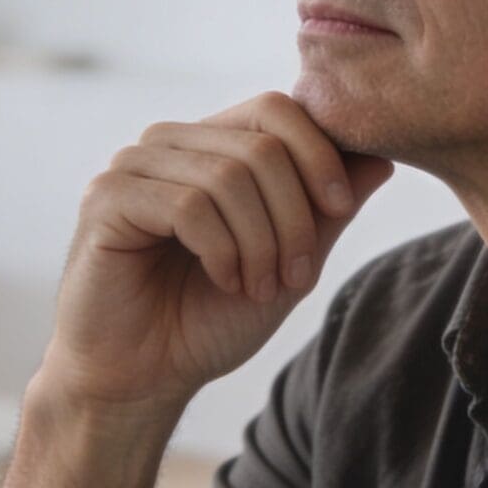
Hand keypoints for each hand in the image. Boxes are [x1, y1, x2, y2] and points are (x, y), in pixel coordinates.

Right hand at [39, 92, 394, 415]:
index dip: (319, 153)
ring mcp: (132, 166)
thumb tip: (381, 156)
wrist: (142, 378)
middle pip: (261, 145)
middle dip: (294, 217)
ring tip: (257, 287)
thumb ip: (327, 210)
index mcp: (209, 146)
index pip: (276, 109)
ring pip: (228, 176)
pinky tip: (222, 280)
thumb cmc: (207, 319)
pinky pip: (188, 206)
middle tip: (294, 276)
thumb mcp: (289, 261)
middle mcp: (169, 144)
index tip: (339, 209)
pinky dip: (221, 250)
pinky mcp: (106, 198)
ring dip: (260, 243)